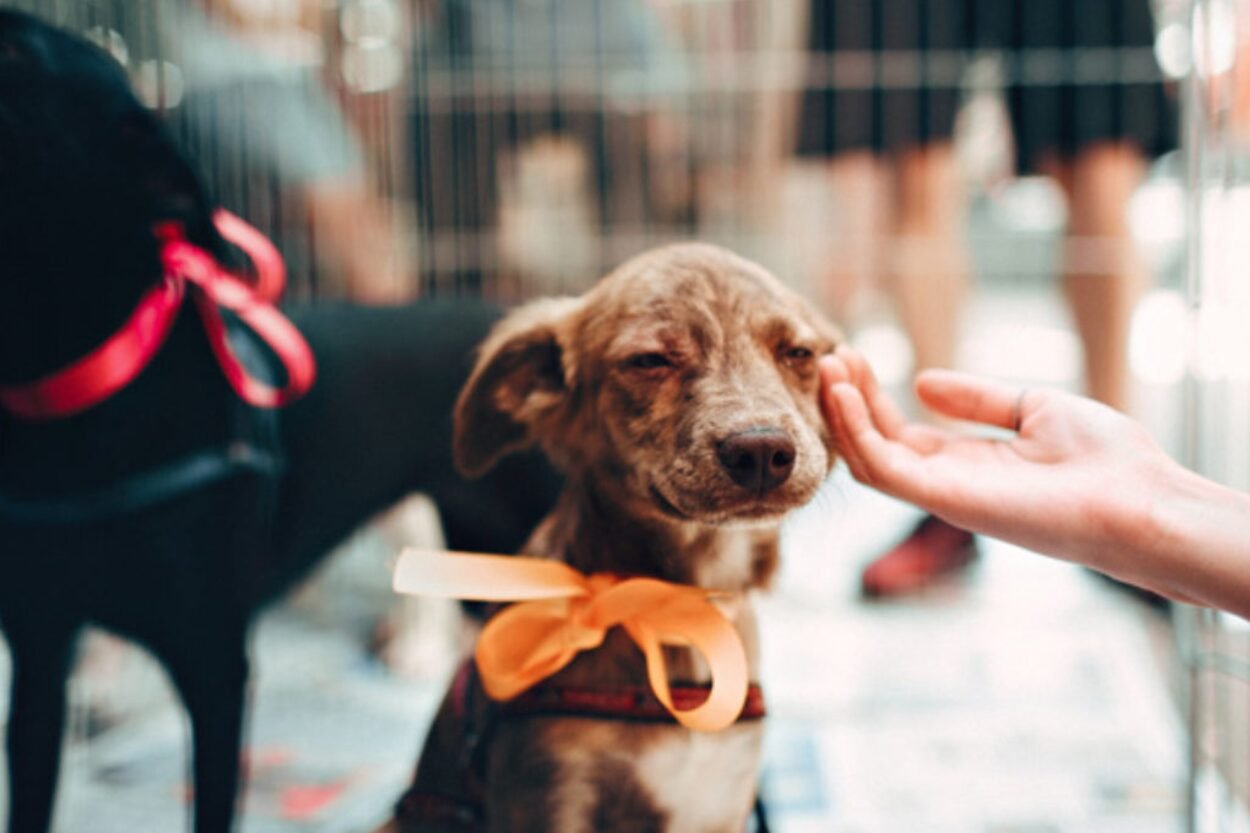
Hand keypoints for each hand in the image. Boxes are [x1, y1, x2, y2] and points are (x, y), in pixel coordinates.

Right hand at [818, 347, 1199, 602]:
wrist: (1142, 499)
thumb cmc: (1106, 460)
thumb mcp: (1036, 408)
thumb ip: (978, 400)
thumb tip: (921, 383)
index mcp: (970, 465)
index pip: (901, 434)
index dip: (872, 397)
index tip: (854, 356)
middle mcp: (950, 483)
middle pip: (876, 444)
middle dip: (849, 401)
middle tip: (832, 357)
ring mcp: (945, 494)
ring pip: (868, 459)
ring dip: (843, 413)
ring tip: (830, 366)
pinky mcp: (945, 501)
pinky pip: (883, 468)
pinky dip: (857, 431)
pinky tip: (845, 393)